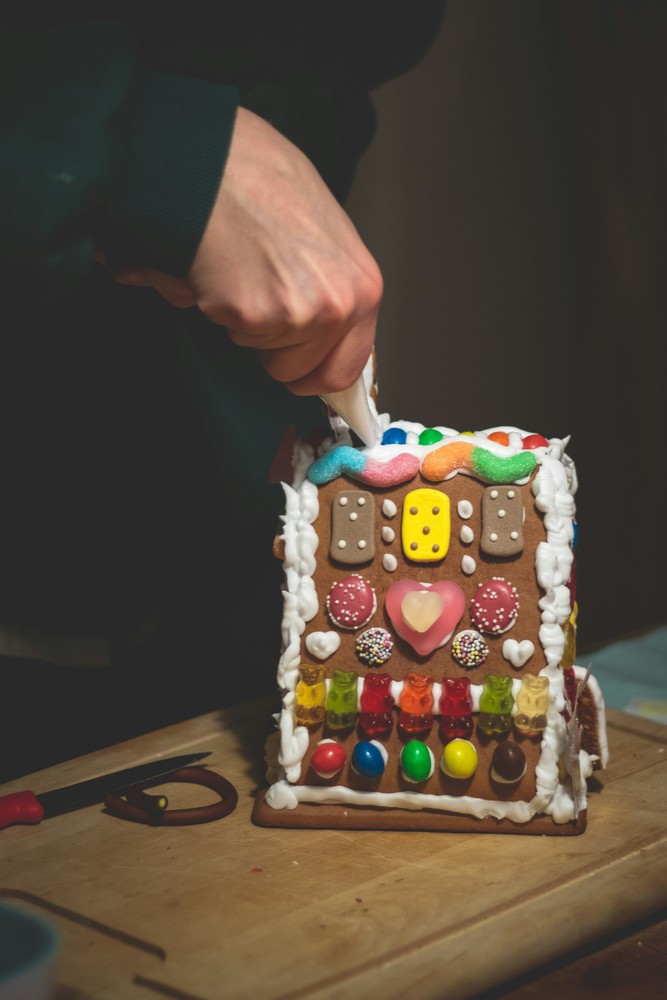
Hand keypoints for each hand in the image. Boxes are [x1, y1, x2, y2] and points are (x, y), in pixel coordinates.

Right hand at [112, 107, 382, 396]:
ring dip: (244, 322)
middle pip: (300, 371)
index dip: (315, 373)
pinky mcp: (253, 315)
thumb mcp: (323, 230)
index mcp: (363, 286)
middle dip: (274, 349)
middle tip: (258, 298)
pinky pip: (230, 331)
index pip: (346, 368)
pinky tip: (219, 264)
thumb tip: (318, 327)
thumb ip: (328, 284)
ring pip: (261, 351)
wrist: (212, 155)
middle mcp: (338, 305)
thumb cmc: (260, 175)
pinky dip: (216, 306)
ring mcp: (297, 314)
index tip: (299, 372)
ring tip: (239, 266)